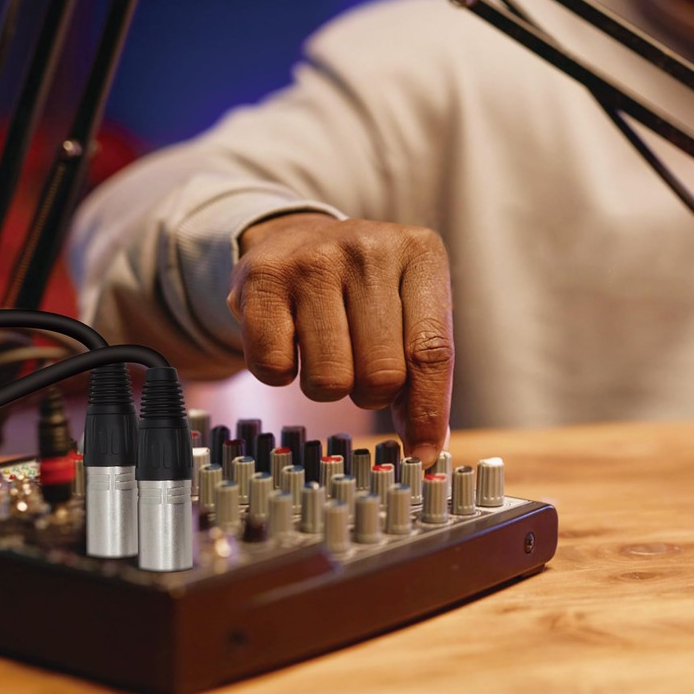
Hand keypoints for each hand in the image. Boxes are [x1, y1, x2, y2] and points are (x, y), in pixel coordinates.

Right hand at [227, 213, 452, 465]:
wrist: (297, 239)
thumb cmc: (364, 290)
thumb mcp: (408, 312)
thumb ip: (423, 375)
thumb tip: (424, 449)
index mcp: (419, 254)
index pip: (431, 352)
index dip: (427, 413)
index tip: (422, 454)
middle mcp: (368, 249)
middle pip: (381, 374)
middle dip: (371, 392)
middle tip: (360, 367)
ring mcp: (312, 259)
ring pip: (329, 379)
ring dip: (329, 386)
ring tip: (327, 350)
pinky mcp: (262, 278)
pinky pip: (275, 368)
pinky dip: (282, 373)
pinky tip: (290, 341)